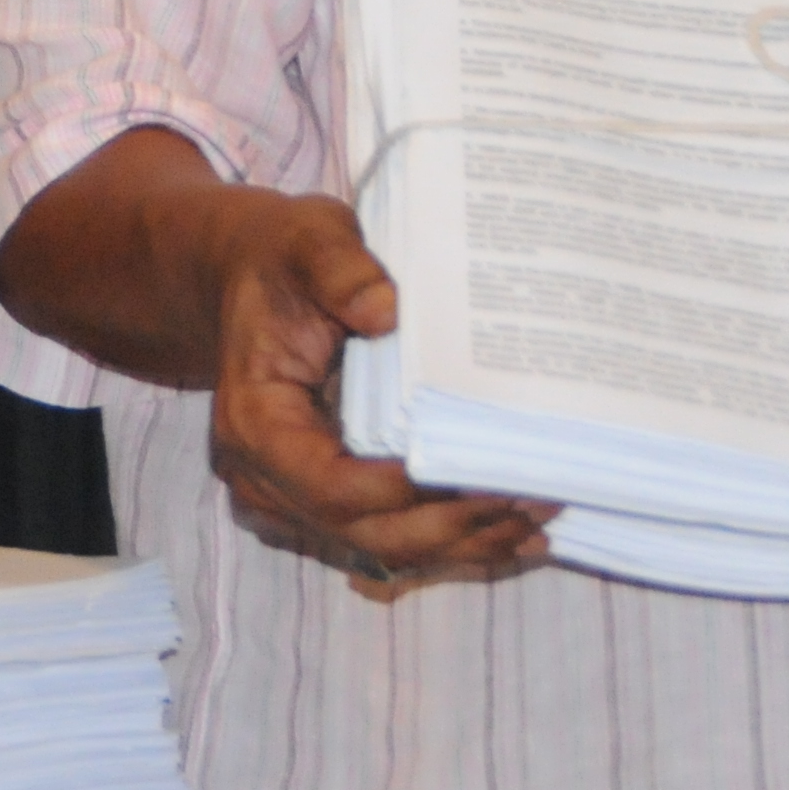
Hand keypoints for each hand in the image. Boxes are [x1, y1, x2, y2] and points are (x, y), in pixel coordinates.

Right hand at [194, 185, 552, 597]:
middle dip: (450, 526)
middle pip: (362, 530)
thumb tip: (386, 311)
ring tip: (537, 523)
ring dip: (460, 545)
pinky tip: (510, 538)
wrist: (251, 278)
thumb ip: (341, 271)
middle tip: (533, 498)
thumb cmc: (284, 260)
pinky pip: (387, 539)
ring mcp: (292, 497)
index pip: (327, 483)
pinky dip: (449, 544)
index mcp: (255, 419)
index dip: (400, 491)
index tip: (474, 472)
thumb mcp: (309, 241)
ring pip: (381, 547)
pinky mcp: (322, 504)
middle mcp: (264, 474)